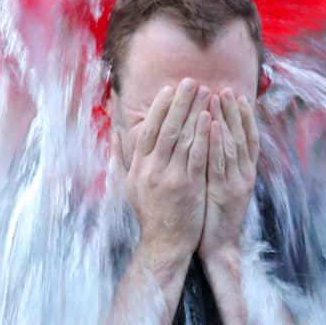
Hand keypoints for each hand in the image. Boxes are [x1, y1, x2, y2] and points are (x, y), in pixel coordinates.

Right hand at [113, 79, 210, 264]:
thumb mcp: (127, 185)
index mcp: (137, 167)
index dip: (159, 108)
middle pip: (166, 128)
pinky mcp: (188, 187)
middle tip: (191, 81)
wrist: (164, 243)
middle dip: (179, 102)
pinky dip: (202, 136)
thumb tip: (115, 132)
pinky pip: (196, 156)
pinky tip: (210, 119)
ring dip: (194, 112)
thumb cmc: (149, 213)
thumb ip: (121, 157)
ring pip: (182, 138)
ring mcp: (169, 178)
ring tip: (206, 93)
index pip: (148, 130)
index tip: (170, 89)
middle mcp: (151, 169)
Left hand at [198, 90, 259, 260]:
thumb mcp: (221, 187)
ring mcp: (236, 182)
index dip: (243, 116)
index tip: (235, 95)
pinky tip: (213, 125)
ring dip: (226, 119)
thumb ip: (220, 165)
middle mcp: (244, 174)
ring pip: (233, 144)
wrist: (219, 247)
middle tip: (225, 88)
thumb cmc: (216, 216)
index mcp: (245, 172)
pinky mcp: (225, 191)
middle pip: (242, 136)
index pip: (247, 138)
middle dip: (234, 111)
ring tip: (218, 97)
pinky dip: (218, 142)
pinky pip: (221, 162)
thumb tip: (213, 143)